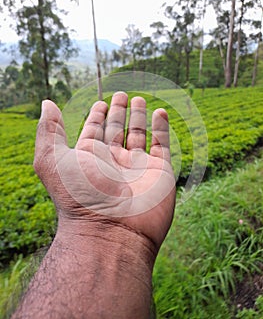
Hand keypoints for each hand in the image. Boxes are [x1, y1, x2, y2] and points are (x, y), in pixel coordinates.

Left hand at [34, 91, 174, 249]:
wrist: (113, 232)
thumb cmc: (80, 197)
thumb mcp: (53, 161)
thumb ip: (48, 131)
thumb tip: (47, 103)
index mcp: (89, 159)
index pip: (93, 131)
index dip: (96, 116)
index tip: (100, 103)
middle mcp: (112, 162)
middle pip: (116, 130)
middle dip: (118, 111)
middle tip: (121, 94)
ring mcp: (137, 167)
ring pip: (138, 135)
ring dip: (138, 116)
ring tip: (139, 98)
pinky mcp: (159, 171)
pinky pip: (162, 145)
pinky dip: (162, 128)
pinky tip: (160, 112)